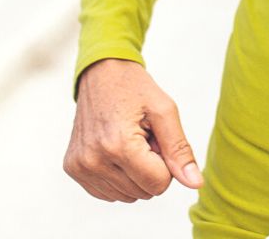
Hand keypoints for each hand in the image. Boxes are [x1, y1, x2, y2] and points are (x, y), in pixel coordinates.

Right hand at [65, 58, 203, 201]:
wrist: (100, 72)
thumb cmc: (133, 87)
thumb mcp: (164, 111)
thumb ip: (180, 150)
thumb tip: (195, 183)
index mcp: (118, 145)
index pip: (159, 184)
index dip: (165, 163)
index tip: (155, 138)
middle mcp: (94, 160)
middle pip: (143, 192)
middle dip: (150, 167)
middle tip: (141, 137)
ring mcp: (81, 166)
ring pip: (127, 196)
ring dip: (134, 173)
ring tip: (128, 141)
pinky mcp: (73, 168)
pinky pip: (108, 193)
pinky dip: (118, 177)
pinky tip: (114, 150)